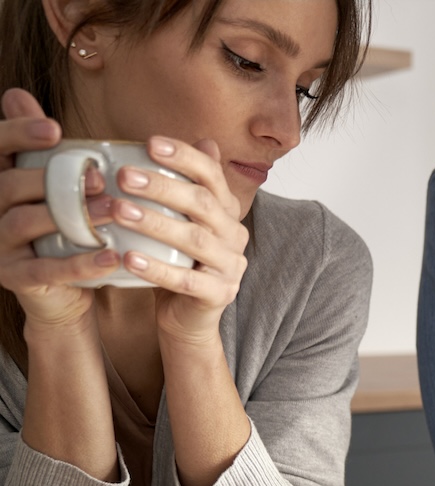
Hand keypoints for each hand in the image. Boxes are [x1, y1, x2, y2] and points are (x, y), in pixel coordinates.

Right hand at [0, 88, 117, 329]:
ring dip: (72, 215)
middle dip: (56, 179)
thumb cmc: (63, 230)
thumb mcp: (53, 187)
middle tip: (102, 179)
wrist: (62, 292)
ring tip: (113, 211)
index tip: (55, 129)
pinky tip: (111, 256)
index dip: (18, 134)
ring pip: (27, 222)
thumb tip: (15, 93)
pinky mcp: (16, 277)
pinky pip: (48, 269)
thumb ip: (43, 148)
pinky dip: (81, 263)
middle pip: (11, 185)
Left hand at [107, 135, 248, 344]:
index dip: (184, 156)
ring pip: (194, 239)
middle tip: (123, 177)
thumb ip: (189, 184)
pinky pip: (186, 280)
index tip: (150, 143)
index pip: (212, 174)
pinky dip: (156, 269)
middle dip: (162, 186)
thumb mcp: (183, 219)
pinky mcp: (220, 294)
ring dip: (155, 223)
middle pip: (202, 203)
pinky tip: (128, 258)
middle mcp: (235, 234)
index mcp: (227, 211)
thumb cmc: (178, 261)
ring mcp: (231, 266)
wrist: (190, 315)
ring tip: (119, 211)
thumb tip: (205, 140)